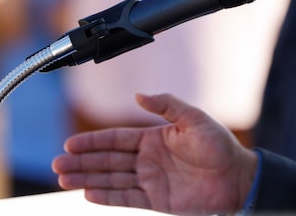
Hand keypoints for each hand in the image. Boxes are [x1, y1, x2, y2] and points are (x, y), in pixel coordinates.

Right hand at [52, 93, 258, 214]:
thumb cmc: (220, 145)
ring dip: (87, 179)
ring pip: (111, 179)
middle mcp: (148, 159)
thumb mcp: (193, 118)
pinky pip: (127, 198)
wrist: (238, 177)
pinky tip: (88, 194)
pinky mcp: (157, 200)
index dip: (93, 141)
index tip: (70, 143)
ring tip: (63, 179)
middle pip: (108, 160)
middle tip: (57, 163)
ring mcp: (151, 181)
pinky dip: (107, 197)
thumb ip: (167, 106)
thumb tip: (139, 95)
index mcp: (154, 138)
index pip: (116, 139)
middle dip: (82, 161)